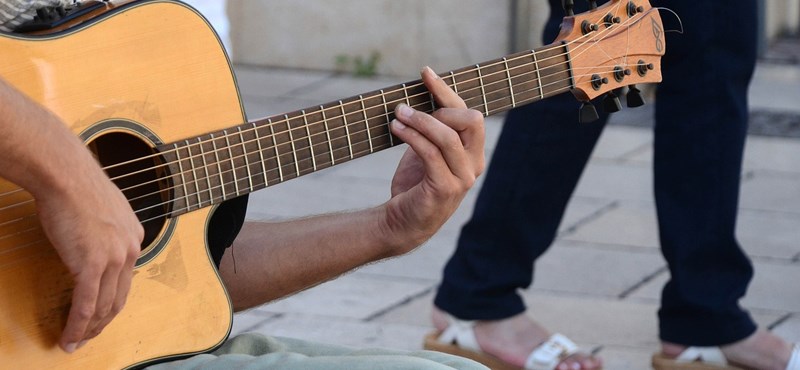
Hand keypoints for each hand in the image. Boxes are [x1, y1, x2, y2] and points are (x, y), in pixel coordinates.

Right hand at [36, 161, 143, 352]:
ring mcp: (114, 258)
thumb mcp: (102, 210)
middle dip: (103, 322)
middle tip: (87, 337)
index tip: (99, 314)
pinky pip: (87, 304)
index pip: (126, 279)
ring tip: (74, 342)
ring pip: (105, 306)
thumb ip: (103, 231)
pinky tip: (69, 337)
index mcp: (135, 237)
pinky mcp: (92, 264)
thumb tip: (90, 245)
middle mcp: (130, 249)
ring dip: (89, 330)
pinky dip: (78, 325)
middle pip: (119, 297)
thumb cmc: (76, 185)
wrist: (66, 174)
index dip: (112, 301)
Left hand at [383, 66, 484, 251]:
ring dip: (420, 121)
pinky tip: (396, 128)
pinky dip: (412, 136)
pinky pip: (431, 153)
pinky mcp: (445, 188)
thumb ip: (432, 129)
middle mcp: (474, 164)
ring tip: (397, 115)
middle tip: (408, 110)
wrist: (402, 222)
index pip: (469, 114)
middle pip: (471, 121)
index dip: (447, 91)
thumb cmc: (414, 185)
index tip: (425, 73)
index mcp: (473, 153)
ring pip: (447, 136)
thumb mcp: (426, 151)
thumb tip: (422, 93)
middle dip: (439, 108)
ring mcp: (462, 178)